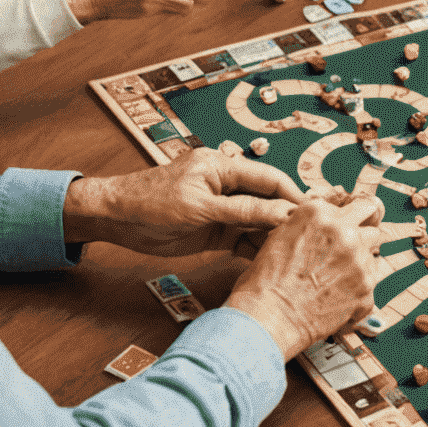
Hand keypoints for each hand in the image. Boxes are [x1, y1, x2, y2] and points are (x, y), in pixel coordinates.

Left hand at [61, 148, 304, 257]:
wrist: (114, 219)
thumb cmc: (148, 202)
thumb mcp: (199, 207)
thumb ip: (242, 210)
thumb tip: (280, 212)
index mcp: (222, 166)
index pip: (268, 178)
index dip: (292, 194)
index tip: (313, 213)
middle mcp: (225, 185)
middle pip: (266, 199)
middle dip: (286, 217)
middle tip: (309, 237)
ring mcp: (220, 208)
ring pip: (256, 221)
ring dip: (271, 235)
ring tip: (293, 253)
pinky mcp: (213, 230)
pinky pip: (242, 237)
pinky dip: (255, 247)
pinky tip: (269, 260)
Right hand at [226, 194, 381, 360]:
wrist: (269, 318)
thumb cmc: (266, 282)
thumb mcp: (281, 236)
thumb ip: (311, 224)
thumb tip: (327, 224)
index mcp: (320, 213)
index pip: (356, 204)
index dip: (351, 218)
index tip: (350, 227)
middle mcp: (343, 230)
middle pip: (373, 223)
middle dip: (364, 234)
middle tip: (352, 247)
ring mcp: (358, 258)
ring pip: (374, 253)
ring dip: (361, 261)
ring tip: (339, 278)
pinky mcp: (366, 287)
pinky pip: (372, 282)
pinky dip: (359, 290)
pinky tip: (338, 297)